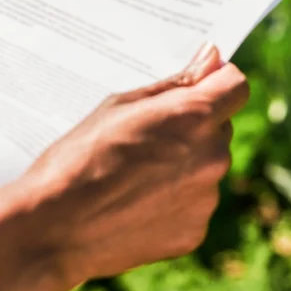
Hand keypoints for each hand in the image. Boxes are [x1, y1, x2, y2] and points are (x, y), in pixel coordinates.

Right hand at [0, 43, 249, 290]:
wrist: (54, 228)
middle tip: (148, 136)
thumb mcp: (121, 106)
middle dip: (194, 126)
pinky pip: (195, 203)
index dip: (219, 82)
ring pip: (207, 166)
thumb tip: (212, 58)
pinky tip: (137, 203)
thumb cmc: (80, 157)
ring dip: (185, 165)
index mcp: (194, 116)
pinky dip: (175, 200)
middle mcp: (212, 156)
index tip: (199, 85)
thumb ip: (176, 83)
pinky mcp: (196, 231)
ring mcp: (206, 198)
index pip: (236, 86)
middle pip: (220, 127)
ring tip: (135, 175)